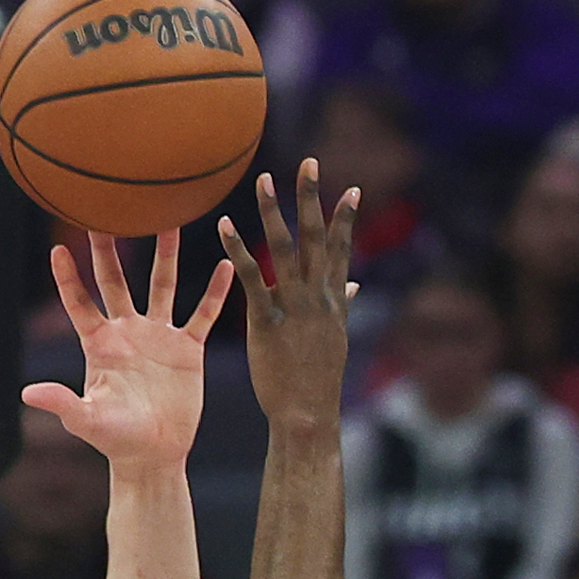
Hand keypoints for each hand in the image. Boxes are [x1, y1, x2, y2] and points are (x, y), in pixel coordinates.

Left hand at [25, 231, 230, 474]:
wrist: (153, 456)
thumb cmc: (116, 441)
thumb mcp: (87, 422)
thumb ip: (61, 403)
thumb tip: (28, 393)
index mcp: (100, 345)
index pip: (80, 303)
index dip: (69, 278)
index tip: (58, 248)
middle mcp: (128, 332)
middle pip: (117, 280)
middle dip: (111, 247)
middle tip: (109, 209)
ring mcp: (158, 337)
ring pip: (163, 284)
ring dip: (166, 253)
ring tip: (171, 218)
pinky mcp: (187, 350)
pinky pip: (202, 314)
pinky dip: (215, 292)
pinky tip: (226, 263)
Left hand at [217, 163, 359, 436]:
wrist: (307, 416)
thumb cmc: (318, 383)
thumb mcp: (336, 340)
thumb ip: (342, 304)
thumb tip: (354, 283)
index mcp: (332, 301)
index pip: (342, 251)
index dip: (346, 220)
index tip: (352, 189)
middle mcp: (316, 297)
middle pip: (316, 238)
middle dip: (313, 198)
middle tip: (309, 162)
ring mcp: (293, 307)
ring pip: (284, 250)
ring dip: (273, 212)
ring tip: (262, 180)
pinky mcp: (266, 320)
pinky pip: (250, 277)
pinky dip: (237, 249)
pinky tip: (224, 225)